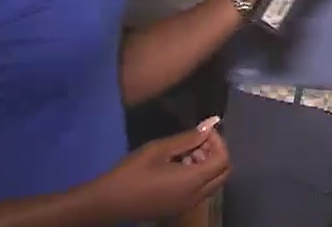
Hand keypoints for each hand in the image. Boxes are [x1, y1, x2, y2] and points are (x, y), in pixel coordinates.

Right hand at [95, 122, 229, 222]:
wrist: (107, 202)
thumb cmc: (131, 172)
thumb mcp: (159, 149)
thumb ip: (188, 137)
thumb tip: (212, 123)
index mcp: (193, 181)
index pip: (223, 159)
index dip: (218, 141)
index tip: (202, 131)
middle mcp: (197, 196)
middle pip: (223, 173)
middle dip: (216, 153)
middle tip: (196, 141)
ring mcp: (188, 205)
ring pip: (213, 183)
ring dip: (207, 165)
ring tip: (185, 152)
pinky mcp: (179, 209)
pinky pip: (201, 191)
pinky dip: (199, 177)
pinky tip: (178, 167)